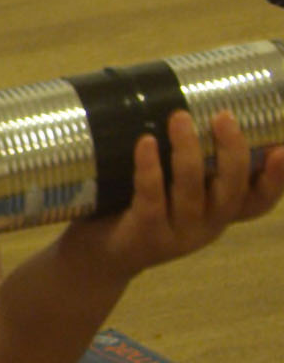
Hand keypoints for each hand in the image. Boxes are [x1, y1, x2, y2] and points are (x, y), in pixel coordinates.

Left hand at [58, 109, 283, 284]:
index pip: (259, 199)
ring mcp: (177, 233)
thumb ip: (189, 163)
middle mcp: (207, 226)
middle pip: (232, 190)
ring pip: (191, 190)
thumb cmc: (137, 212)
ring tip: (179, 117)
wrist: (97, 259)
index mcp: (219, 213)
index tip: (283, 149)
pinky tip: (146, 142)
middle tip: (224, 117)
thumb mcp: (172, 191)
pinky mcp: (145, 234)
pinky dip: (150, 168)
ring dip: (187, 151)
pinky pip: (151, 197)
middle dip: (232, 152)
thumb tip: (188, 103)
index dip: (277, 178)